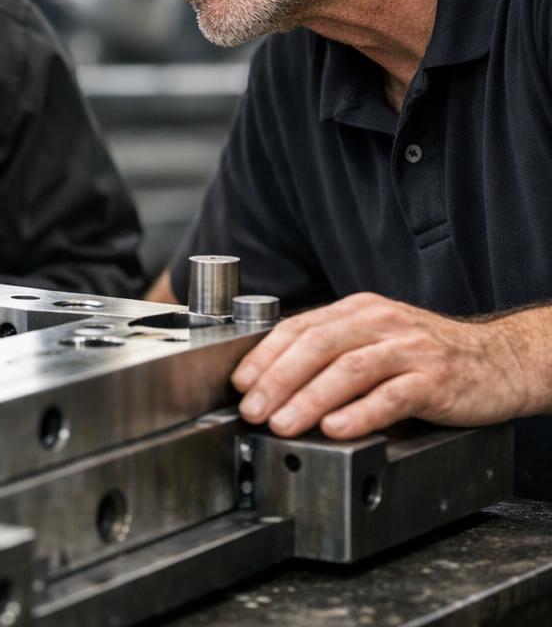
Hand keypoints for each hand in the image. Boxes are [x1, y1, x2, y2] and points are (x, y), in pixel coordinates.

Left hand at [232, 291, 537, 439]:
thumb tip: (272, 381)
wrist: (499, 361)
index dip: (265, 356)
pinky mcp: (436, 379)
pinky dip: (359, 413)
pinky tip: (336, 429)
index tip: (240, 384)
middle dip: (277, 380)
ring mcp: (409, 349)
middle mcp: (381, 323)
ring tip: (283, 424)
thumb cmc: (427, 356)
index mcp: (358, 311)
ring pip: (348, 370)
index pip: (299, 328)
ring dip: (308, 399)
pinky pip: (391, 396)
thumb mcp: (375, 340)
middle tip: (252, 410)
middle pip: (317, 346)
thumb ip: (331, 352)